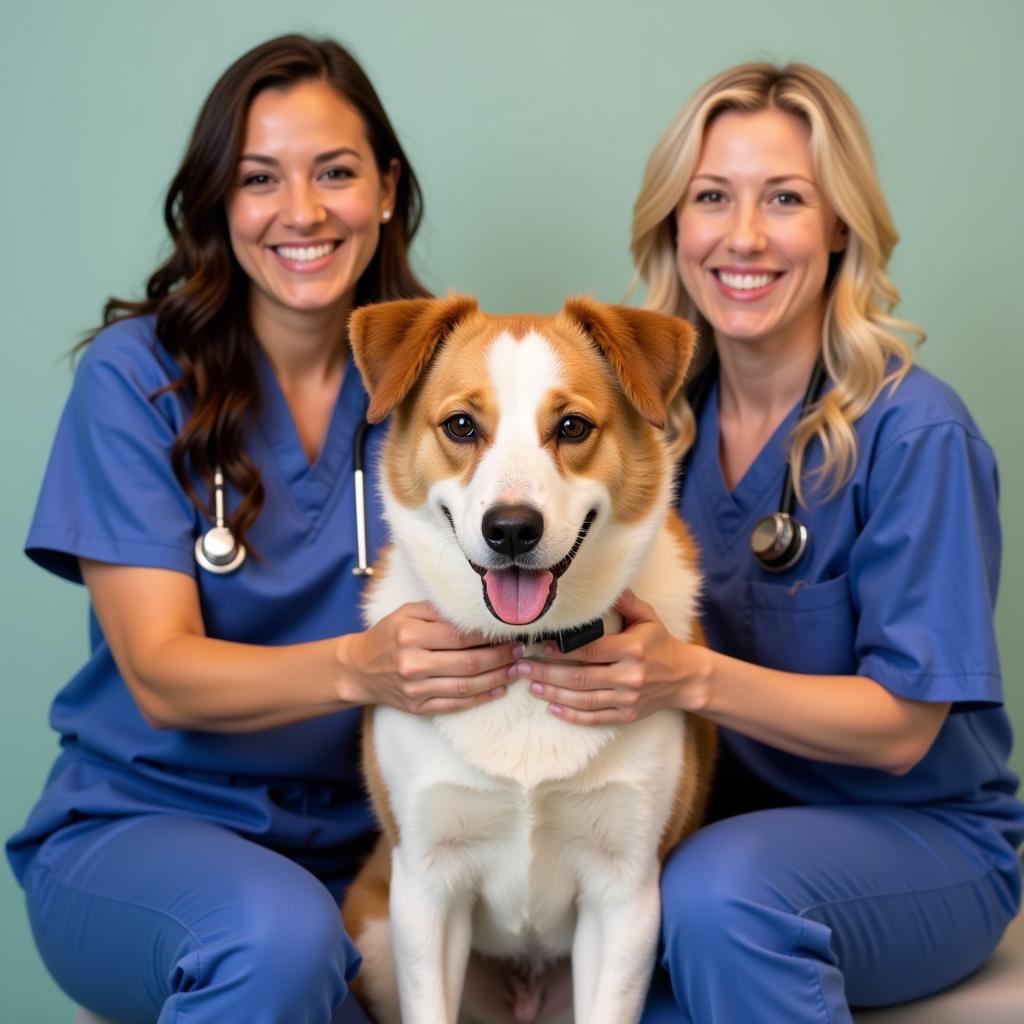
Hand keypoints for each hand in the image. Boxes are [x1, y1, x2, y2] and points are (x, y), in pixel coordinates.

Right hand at [341, 602, 517, 713]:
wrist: (359, 669)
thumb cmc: (388, 635)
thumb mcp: (406, 613)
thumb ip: (438, 612)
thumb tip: (476, 614)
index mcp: (410, 636)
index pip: (460, 636)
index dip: (488, 636)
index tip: (509, 632)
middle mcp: (413, 664)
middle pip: (468, 663)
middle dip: (500, 657)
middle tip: (520, 651)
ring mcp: (416, 690)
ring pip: (466, 686)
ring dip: (497, 678)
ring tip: (516, 669)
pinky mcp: (419, 708)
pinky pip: (456, 705)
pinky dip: (481, 698)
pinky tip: (498, 689)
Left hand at [515, 590, 706, 725]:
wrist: (685, 677)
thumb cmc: (660, 643)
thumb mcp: (647, 617)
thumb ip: (625, 601)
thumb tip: (604, 585)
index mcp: (632, 649)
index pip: (590, 651)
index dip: (562, 651)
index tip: (540, 647)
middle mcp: (629, 676)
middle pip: (580, 677)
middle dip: (547, 673)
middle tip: (522, 667)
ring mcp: (627, 698)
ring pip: (583, 700)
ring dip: (554, 694)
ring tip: (531, 686)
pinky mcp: (626, 715)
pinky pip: (594, 718)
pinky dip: (572, 715)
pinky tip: (553, 708)